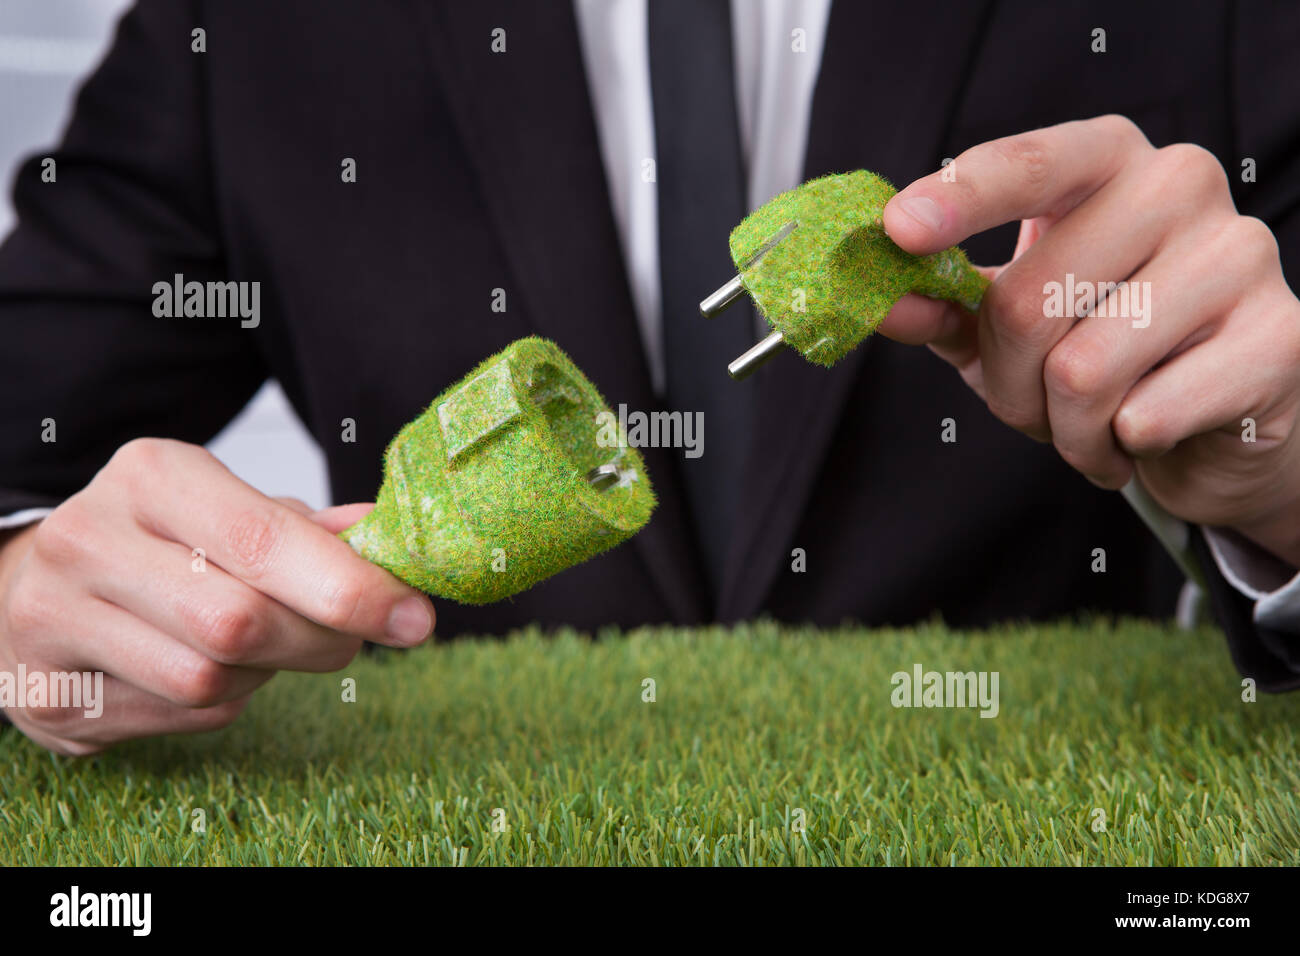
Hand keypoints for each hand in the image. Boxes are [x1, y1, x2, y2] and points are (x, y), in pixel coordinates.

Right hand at [0, 438, 434, 754]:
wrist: (34, 583)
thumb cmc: (164, 541)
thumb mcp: (232, 509)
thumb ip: (308, 529)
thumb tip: (384, 537)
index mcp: (150, 476)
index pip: (263, 540)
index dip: (351, 587)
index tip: (414, 616)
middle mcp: (89, 540)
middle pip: (240, 622)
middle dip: (321, 640)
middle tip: (353, 637)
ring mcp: (54, 620)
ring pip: (209, 679)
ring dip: (265, 672)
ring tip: (261, 643)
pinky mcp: (48, 694)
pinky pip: (180, 717)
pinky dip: (224, 701)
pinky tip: (207, 666)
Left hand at [879, 115, 1299, 566]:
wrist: (1217, 413)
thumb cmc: (1100, 348)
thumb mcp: (1007, 322)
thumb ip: (945, 307)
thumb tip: (882, 303)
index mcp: (1107, 160)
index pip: (1029, 164)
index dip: (959, 197)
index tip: (899, 231)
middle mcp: (1180, 185)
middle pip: (1030, 301)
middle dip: (1008, 383)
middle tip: (1034, 404)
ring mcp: (1240, 255)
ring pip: (1082, 372)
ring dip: (1064, 429)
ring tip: (1093, 425)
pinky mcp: (1278, 338)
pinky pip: (1146, 415)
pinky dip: (1121, 448)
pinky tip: (1144, 435)